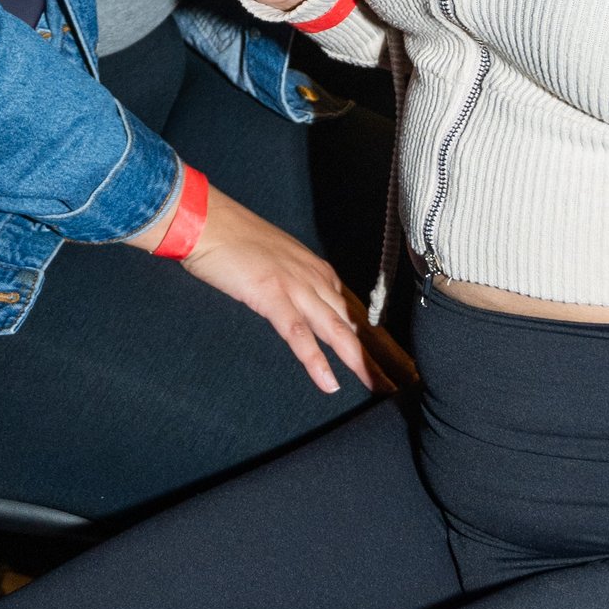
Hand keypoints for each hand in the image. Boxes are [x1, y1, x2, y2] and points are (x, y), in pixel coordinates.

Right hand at [129, 176, 391, 397]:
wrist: (206, 220)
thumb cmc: (233, 239)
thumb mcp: (276, 261)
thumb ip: (296, 282)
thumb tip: (306, 304)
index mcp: (317, 270)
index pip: (355, 311)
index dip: (376, 339)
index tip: (393, 362)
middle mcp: (315, 278)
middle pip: (356, 323)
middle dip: (382, 355)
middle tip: (402, 381)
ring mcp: (296, 287)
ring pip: (337, 331)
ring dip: (360, 362)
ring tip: (379, 387)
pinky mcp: (272, 295)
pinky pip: (298, 334)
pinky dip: (315, 360)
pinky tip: (329, 383)